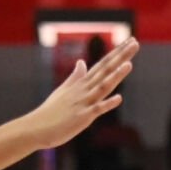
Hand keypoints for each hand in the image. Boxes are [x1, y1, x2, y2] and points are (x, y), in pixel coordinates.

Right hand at [19, 36, 138, 149]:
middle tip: (135, 43)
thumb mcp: (63, 90)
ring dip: (116, 76)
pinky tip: (119, 98)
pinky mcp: (82, 118)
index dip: (116, 53)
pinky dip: (107, 104)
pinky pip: (96, 110)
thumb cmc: (50, 112)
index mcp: (81, 84)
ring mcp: (83, 103)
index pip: (102, 65)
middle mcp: (83, 90)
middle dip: (121, 57)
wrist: (36, 128)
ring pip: (102, 87)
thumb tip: (82, 62)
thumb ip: (75, 76)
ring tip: (129, 64)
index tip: (129, 41)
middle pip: (105, 71)